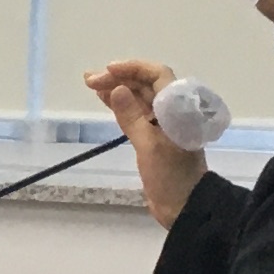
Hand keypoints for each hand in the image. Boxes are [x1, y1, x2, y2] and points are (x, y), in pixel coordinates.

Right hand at [84, 58, 206, 228]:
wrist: (184, 205)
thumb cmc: (170, 176)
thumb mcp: (149, 146)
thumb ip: (131, 116)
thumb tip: (116, 89)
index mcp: (177, 108)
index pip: (157, 75)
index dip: (133, 69)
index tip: (108, 71)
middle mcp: (171, 110)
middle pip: (146, 84)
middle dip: (119, 78)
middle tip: (90, 80)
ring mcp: (161, 124)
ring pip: (139, 98)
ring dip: (117, 89)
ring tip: (92, 85)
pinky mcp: (153, 137)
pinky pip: (136, 113)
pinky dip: (121, 105)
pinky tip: (105, 99)